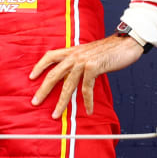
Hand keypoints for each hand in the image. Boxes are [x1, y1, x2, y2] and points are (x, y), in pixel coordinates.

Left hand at [29, 34, 143, 118]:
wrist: (126, 43)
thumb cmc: (108, 50)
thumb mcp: (88, 53)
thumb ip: (78, 62)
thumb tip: (71, 74)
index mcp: (71, 51)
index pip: (49, 56)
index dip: (39, 66)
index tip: (31, 77)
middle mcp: (74, 56)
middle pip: (53, 74)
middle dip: (43, 90)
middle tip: (35, 102)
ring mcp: (83, 62)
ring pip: (68, 85)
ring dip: (61, 102)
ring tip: (56, 114)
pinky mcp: (94, 67)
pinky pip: (87, 88)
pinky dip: (87, 101)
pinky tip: (89, 110)